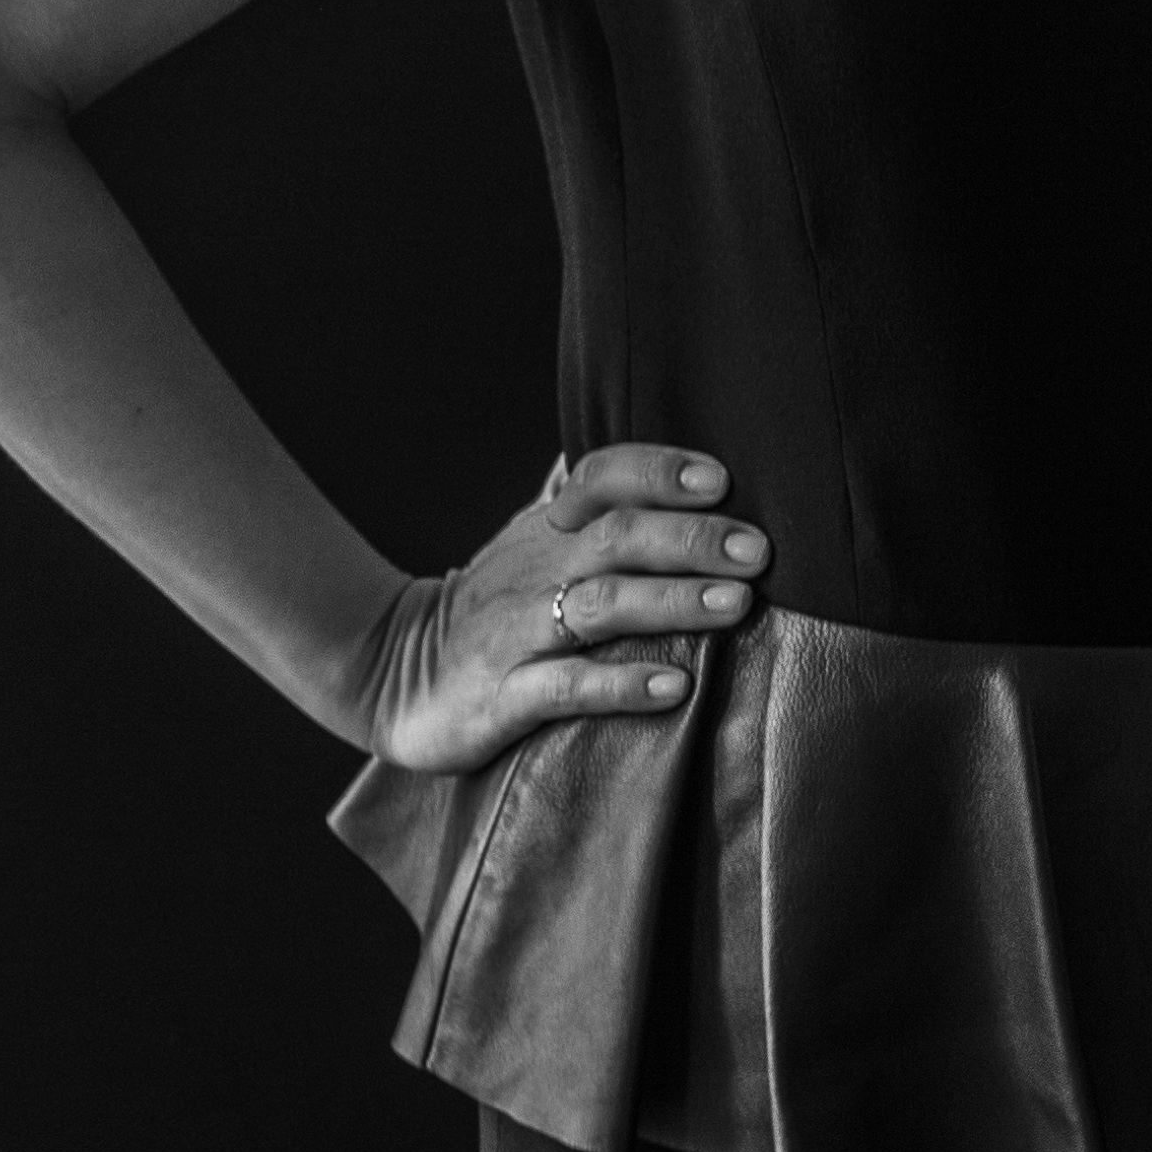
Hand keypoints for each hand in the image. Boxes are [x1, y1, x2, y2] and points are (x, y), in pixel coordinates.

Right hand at [353, 443, 770, 775]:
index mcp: (549, 529)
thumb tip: (663, 455)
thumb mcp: (535, 541)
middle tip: (758, 551)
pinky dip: (620, 685)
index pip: (602, 477)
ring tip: (734, 605)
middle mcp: (537, 570)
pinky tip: (674, 686)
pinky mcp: (503, 697)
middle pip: (617, 536)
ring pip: (599, 606)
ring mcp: (518, 632)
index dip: (659, 471)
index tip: (721, 479)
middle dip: (692, 539)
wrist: (394, 672)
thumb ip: (591, 498)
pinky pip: (564, 688)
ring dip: (671, 601)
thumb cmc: (495, 603)